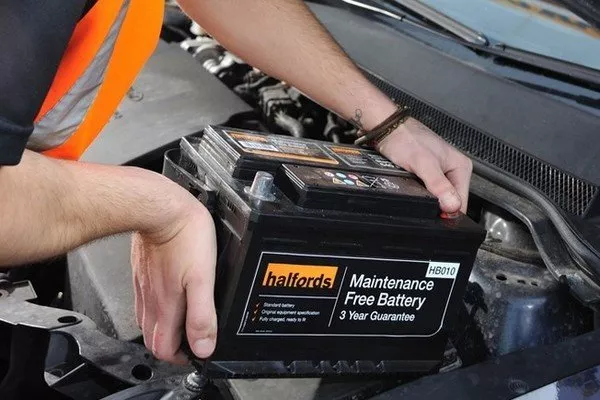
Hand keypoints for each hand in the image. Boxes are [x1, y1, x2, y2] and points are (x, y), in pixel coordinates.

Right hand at [131, 198, 216, 363]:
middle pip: (153, 340)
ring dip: (164, 329)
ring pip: (147, 321)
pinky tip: (170, 297)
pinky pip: (145, 301)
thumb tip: (204, 346)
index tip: (196, 353)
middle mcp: (151, 300)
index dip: (180, 358)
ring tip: (183, 323)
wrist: (160, 206)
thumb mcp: (203, 278)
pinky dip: (157, 309)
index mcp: (166, 306)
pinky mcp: (142, 272)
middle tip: (191, 342)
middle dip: (171, 347)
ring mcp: (144, 286)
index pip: (163, 349)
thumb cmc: (184, 236)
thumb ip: (202, 315)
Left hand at [377, 118, 471, 213]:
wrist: (388, 130)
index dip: (449, 212)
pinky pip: (430, 192)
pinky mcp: (429, 175)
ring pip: (439, 198)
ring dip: (430, 200)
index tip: (436, 214)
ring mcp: (441, 173)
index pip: (462, 201)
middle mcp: (454, 170)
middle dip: (439, 206)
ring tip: (417, 190)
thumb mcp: (423, 163)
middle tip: (422, 198)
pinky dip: (422, 194)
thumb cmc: (405, 139)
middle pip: (451, 201)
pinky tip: (414, 189)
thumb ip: (438, 185)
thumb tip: (452, 205)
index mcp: (461, 167)